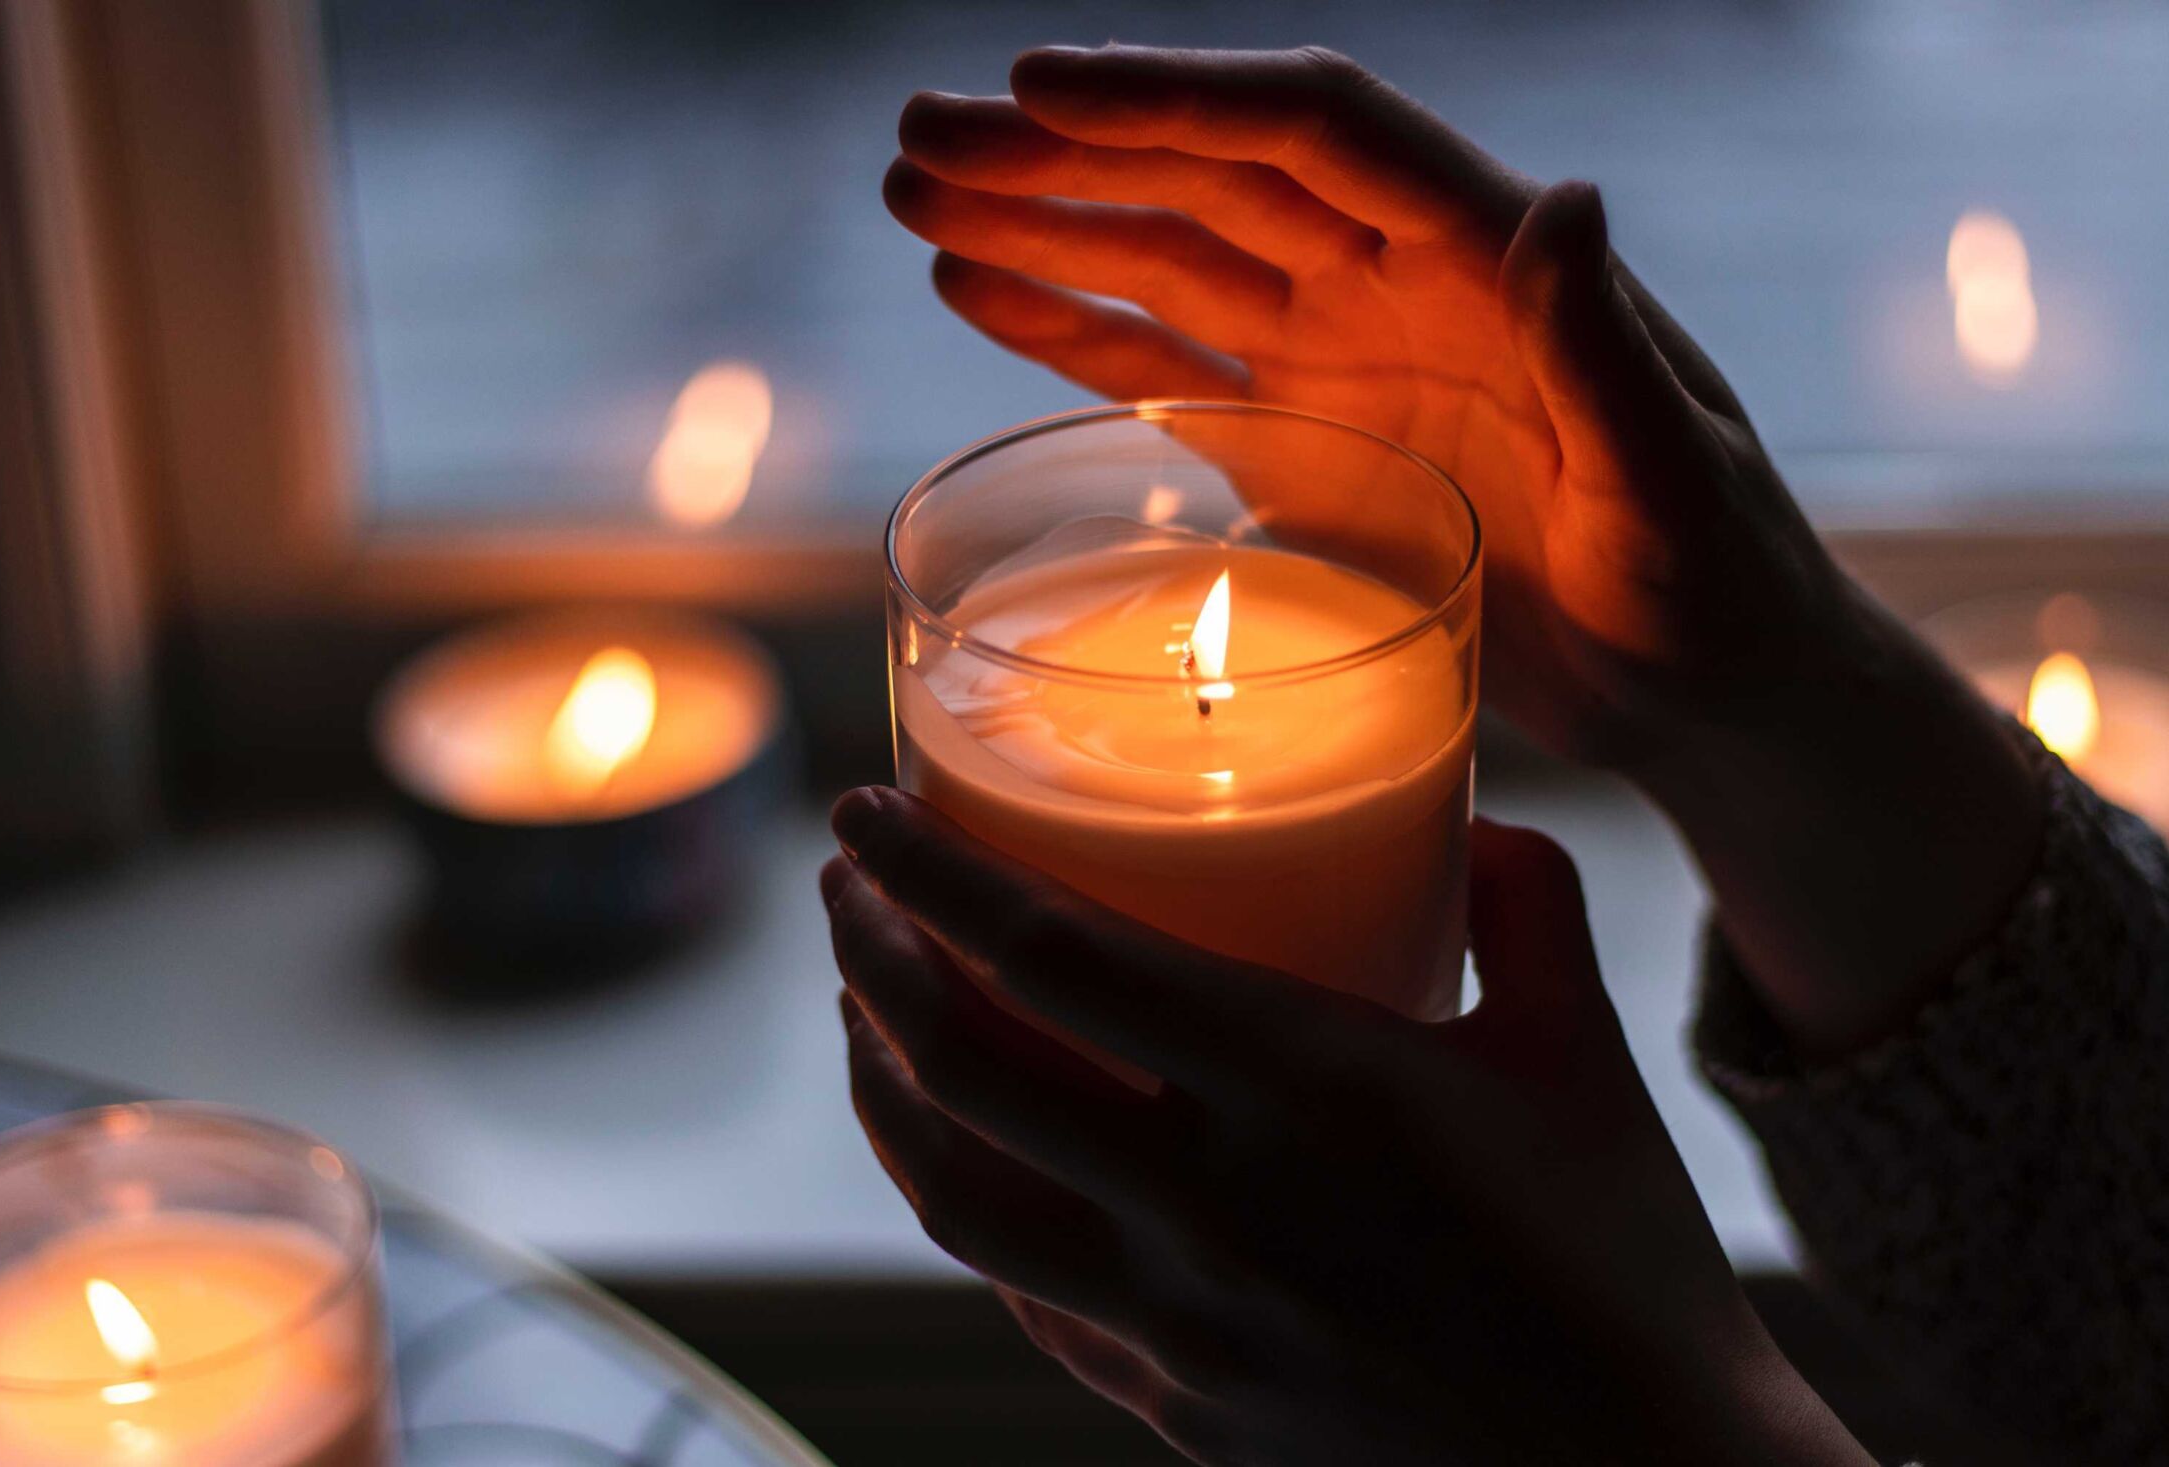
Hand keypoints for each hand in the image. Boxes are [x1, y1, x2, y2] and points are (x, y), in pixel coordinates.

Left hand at [823, 788, 1869, 1465]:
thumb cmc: (1628, 1271)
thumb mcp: (1588, 1057)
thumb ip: (1529, 909)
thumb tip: (1475, 823)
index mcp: (1309, 1090)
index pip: (1052, 956)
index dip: (928, 874)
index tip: (862, 812)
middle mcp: (1212, 1207)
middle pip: (959, 1067)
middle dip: (869, 957)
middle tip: (846, 889)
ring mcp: (1176, 1325)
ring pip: (951, 1195)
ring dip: (878, 1088)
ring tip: (864, 1014)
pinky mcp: (1172, 1408)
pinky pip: (1019, 1295)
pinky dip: (962, 1208)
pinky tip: (962, 1160)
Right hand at [886, 44, 1839, 770]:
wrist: (1701, 686)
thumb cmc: (1718, 582)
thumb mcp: (1670, 478)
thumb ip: (1600, 348)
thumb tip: (1563, 196)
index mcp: (1482, 258)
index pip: (1311, 134)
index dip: (1177, 102)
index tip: (1041, 84)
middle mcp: (1395, 284)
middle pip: (1206, 182)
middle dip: (1063, 153)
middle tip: (922, 136)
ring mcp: (1338, 362)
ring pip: (1164, 263)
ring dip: (1041, 224)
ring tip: (916, 192)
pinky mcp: (1302, 448)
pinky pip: (1165, 369)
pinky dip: (1071, 328)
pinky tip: (977, 290)